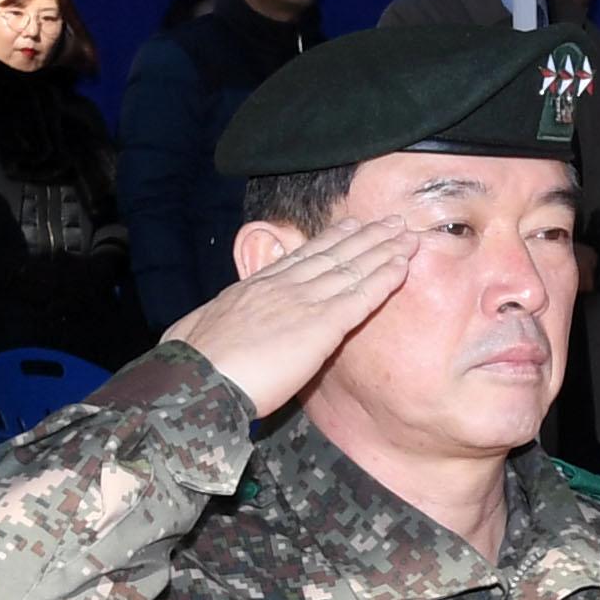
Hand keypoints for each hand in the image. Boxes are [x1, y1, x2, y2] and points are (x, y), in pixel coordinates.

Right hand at [169, 217, 420, 417]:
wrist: (195, 378)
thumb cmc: (193, 363)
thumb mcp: (202, 329)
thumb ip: (221, 324)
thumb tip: (212, 331)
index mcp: (254, 288)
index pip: (300, 258)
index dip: (329, 241)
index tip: (349, 226)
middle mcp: (281, 287)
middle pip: (332, 254)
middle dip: (364, 236)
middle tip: (390, 221)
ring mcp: (302, 302)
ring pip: (351, 268)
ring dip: (383, 250)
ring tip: (406, 234)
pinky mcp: (321, 325)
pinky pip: (361, 296)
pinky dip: (384, 278)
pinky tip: (404, 266)